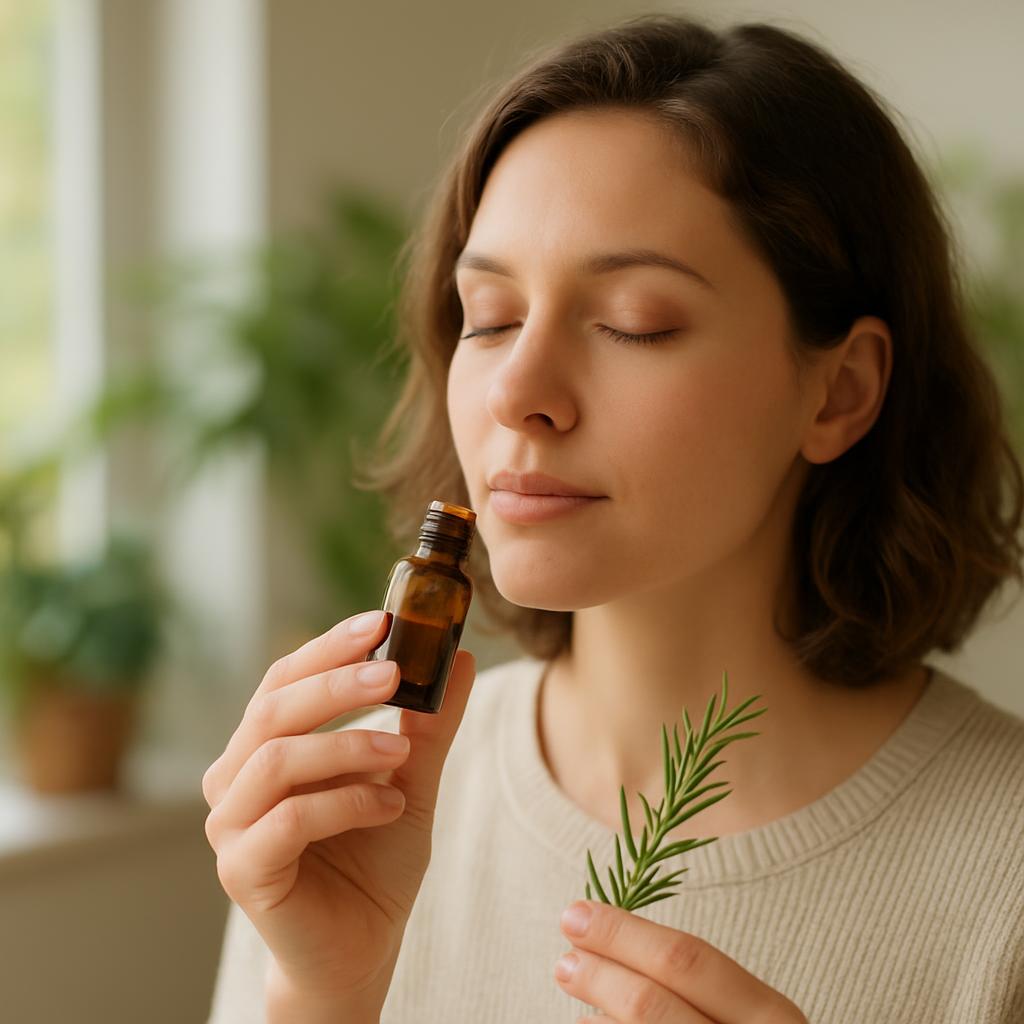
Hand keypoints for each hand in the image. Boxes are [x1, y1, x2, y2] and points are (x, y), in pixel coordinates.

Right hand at [202, 608, 476, 1004]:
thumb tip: (461, 659)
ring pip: (276, 759)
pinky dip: (347, 803)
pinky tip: (389, 807)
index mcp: (264, 746)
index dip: (328, 646)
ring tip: (400, 754)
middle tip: (393, 674)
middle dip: (337, 683)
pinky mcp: (243, 870)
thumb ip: (427, 724)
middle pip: (273, 709)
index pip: (284, 678)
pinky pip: (289, 819)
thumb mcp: (410, 778)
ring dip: (348, 746)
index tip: (381, 621)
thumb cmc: (376, 857)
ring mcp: (231, 826)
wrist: (362, 946)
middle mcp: (235, 778)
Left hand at [555, 900, 807, 1022]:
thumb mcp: (750, 1014)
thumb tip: (611, 941)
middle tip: (565, 959)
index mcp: (771, 1015)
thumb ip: (696, 983)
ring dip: (596, 1012)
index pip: (686, 960)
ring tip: (573, 986)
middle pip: (652, 1005)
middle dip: (599, 975)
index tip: (577, 913)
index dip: (623, 933)